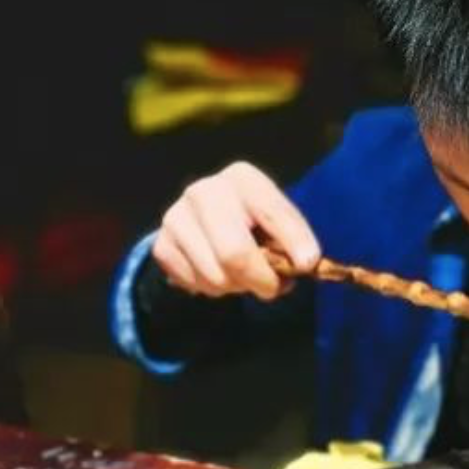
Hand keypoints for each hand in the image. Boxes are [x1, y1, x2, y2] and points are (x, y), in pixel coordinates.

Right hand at [152, 162, 319, 300]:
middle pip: (235, 254)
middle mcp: (203, 191)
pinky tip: (218, 273)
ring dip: (236, 288)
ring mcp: (176, 217)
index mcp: (241, 178)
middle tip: (271, 288)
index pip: (271, 212)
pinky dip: (212, 290)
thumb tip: (303, 263)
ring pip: (215, 276)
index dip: (293, 240)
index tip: (307, 264)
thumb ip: (294, 239)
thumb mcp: (279, 220)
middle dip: (260, 280)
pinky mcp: (161, 244)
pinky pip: (194, 284)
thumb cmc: (255, 221)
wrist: (209, 219)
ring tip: (242, 276)